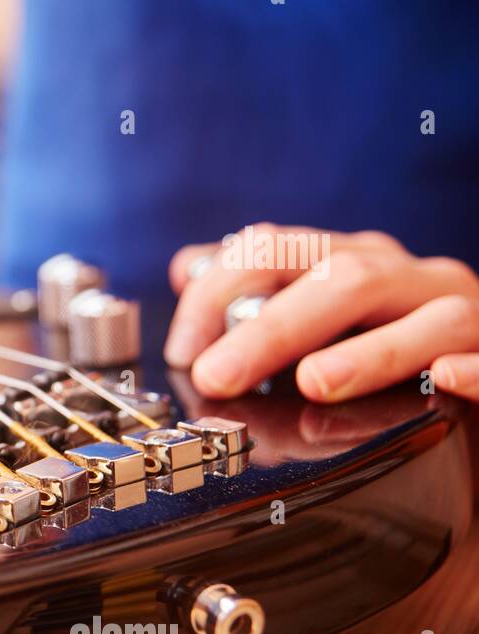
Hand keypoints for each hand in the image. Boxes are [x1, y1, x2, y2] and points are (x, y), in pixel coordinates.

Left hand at [163, 224, 478, 401]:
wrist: (476, 365)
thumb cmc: (391, 341)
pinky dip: (475, 367)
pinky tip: (449, 377)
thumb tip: (189, 267)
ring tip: (315, 382)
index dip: (219, 294)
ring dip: (370, 351)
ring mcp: (463, 314)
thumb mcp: (320, 310)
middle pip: (342, 280)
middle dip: (272, 327)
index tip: (184, 351)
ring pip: (424, 317)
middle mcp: (408, 278)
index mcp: (353, 261)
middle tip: (216, 375)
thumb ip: (259, 290)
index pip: (276, 251)